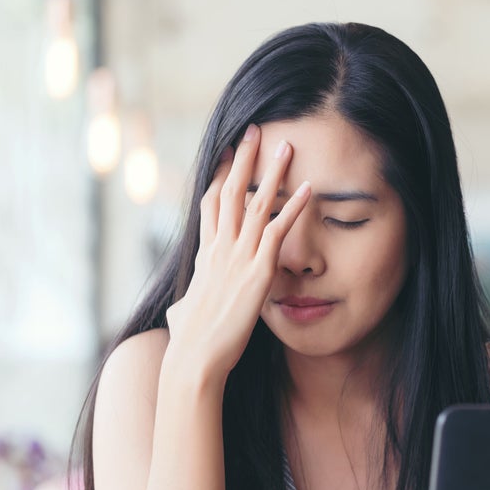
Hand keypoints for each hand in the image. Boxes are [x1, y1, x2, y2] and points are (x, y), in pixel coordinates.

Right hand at [164, 124, 310, 379]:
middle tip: (253, 130)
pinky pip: (279, 231)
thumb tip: (180, 313)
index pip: (211, 204)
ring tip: (287, 146)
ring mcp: (238, 257)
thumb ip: (186, 305)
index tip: (226, 152)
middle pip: (231, 191)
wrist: (193, 359)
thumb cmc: (189, 344)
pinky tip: (309, 189)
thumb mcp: (185, 315)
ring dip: (272, 172)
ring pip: (257, 203)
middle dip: (243, 159)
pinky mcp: (258, 271)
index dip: (220, 175)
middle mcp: (220, 249)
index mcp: (205, 256)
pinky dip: (295, 207)